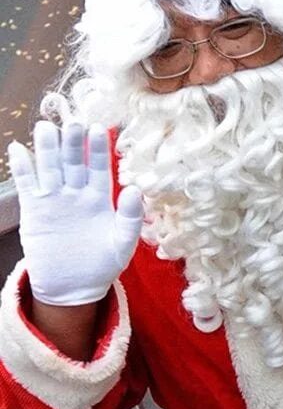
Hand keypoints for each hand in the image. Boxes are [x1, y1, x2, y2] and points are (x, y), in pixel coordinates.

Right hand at [8, 122, 143, 305]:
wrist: (74, 287)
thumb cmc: (103, 263)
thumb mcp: (123, 243)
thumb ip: (131, 217)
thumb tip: (137, 190)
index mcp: (101, 198)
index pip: (100, 168)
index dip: (99, 149)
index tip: (100, 129)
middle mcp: (78, 194)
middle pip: (74, 163)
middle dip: (73, 143)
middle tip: (72, 121)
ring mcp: (55, 200)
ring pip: (50, 169)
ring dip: (47, 149)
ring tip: (45, 128)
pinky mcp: (35, 211)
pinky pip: (28, 186)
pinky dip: (23, 169)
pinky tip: (19, 150)